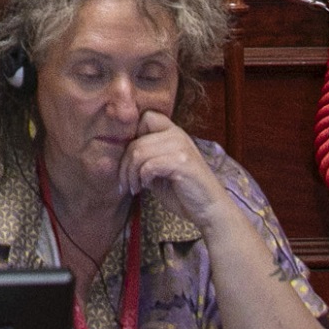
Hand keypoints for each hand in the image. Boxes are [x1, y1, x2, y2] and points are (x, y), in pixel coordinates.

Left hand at [117, 111, 231, 225]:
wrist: (209, 210)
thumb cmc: (183, 192)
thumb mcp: (159, 171)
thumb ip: (144, 159)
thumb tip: (118, 156)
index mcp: (173, 133)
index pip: (146, 118)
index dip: (133, 137)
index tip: (129, 160)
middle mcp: (177, 135)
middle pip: (136, 140)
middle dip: (125, 165)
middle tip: (126, 183)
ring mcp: (181, 147)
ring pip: (139, 152)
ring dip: (131, 173)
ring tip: (134, 187)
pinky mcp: (182, 162)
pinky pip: (149, 164)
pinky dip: (142, 177)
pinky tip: (145, 187)